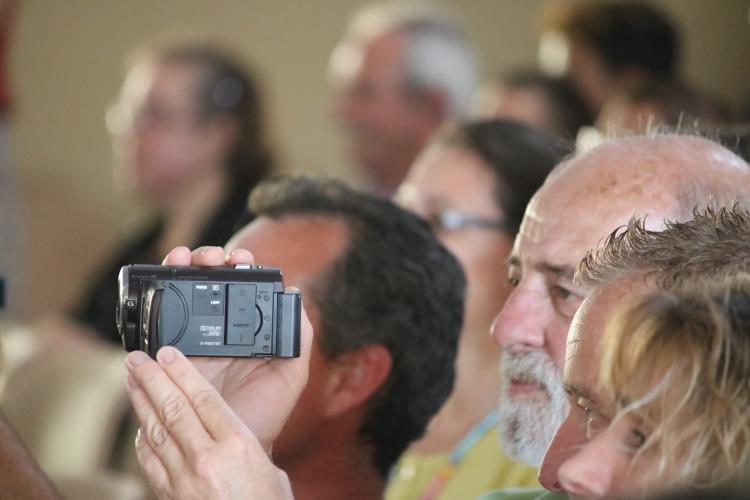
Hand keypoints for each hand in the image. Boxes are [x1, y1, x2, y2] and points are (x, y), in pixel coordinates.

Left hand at [125, 346, 293, 499]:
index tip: (167, 353)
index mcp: (237, 444)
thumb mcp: (270, 469)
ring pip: (155, 431)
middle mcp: (207, 458)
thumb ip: (247, 446)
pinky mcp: (171, 496)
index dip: (182, 372)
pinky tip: (140, 427)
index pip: (203, 398)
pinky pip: (151, 462)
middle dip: (151, 379)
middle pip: (173, 408)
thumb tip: (233, 432)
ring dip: (140, 403)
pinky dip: (143, 440)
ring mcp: (185, 478)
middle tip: (135, 359)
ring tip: (130, 380)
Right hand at [160, 246, 313, 449]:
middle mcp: (215, 331)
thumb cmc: (265, 413)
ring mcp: (188, 342)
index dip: (237, 266)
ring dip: (178, 270)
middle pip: (205, 283)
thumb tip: (296, 296)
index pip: (238, 287)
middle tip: (210, 257)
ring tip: (182, 259)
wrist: (230, 447)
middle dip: (206, 259)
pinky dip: (152, 302)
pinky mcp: (164, 357)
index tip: (240, 258)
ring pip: (178, 295)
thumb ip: (299, 338)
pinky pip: (153, 326)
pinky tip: (158, 289)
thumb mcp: (290, 375)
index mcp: (243, 331)